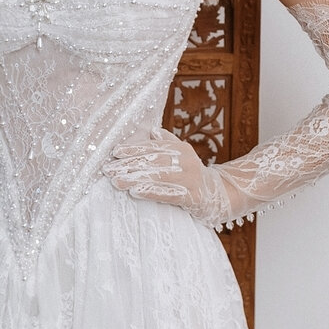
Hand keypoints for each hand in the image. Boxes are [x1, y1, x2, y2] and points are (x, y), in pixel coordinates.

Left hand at [103, 127, 224, 222]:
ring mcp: (190, 179)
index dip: (134, 148)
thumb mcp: (183, 155)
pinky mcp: (192, 197)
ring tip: (116, 181)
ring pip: (158, 177)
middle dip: (129, 165)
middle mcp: (186, 162)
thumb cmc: (193, 174)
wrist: (220, 195)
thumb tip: (151, 131)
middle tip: (108, 169)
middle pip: (153, 161)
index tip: (115, 152)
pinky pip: (168, 194)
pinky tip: (134, 193)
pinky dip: (151, 192)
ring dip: (135, 179)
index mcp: (181, 149)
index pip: (153, 147)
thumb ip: (167, 142)